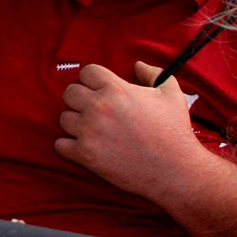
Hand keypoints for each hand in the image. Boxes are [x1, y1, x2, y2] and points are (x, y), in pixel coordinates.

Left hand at [54, 61, 202, 200]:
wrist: (177, 171)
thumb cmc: (174, 131)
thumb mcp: (171, 94)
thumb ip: (153, 73)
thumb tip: (137, 65)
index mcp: (116, 89)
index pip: (87, 72)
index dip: (94, 81)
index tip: (101, 91)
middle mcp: (98, 107)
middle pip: (69, 93)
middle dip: (81, 100)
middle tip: (96, 111)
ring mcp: (89, 131)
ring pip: (63, 118)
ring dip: (76, 123)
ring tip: (93, 131)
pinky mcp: (84, 154)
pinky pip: (59, 144)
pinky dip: (69, 147)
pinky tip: (84, 147)